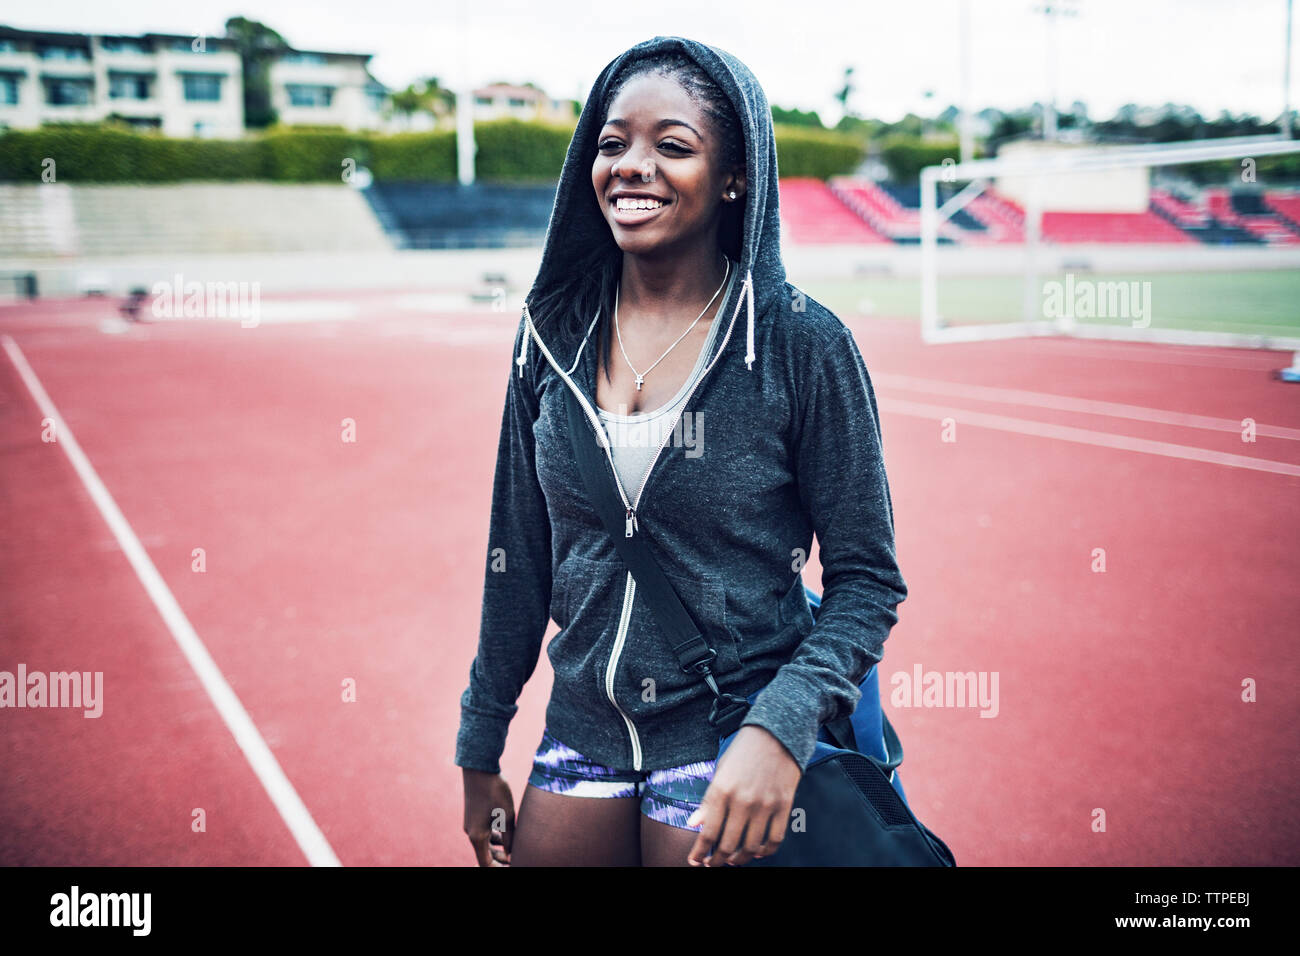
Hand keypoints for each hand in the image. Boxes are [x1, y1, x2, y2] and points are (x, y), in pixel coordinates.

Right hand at [462, 769, 514, 865]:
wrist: (479, 768)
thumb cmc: (494, 791)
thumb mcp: (507, 815)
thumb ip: (510, 837)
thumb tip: (512, 855)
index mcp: (477, 836)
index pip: (485, 863)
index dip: (499, 867)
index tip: (513, 864)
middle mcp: (471, 832)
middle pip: (485, 855)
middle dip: (501, 859)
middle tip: (517, 858)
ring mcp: (471, 824)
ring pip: (485, 843)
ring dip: (499, 846)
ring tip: (515, 845)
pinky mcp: (473, 815)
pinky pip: (484, 832)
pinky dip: (495, 835)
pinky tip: (507, 831)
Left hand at [686, 725, 800, 866]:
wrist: (777, 732)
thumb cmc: (744, 751)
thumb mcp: (720, 772)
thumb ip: (708, 801)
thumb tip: (695, 824)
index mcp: (722, 790)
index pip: (707, 832)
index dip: (699, 852)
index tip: (695, 861)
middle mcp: (742, 801)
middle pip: (728, 845)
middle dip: (717, 861)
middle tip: (713, 864)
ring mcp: (765, 805)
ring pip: (750, 846)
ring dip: (739, 859)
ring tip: (732, 861)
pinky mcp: (784, 806)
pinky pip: (774, 839)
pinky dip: (764, 851)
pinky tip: (756, 852)